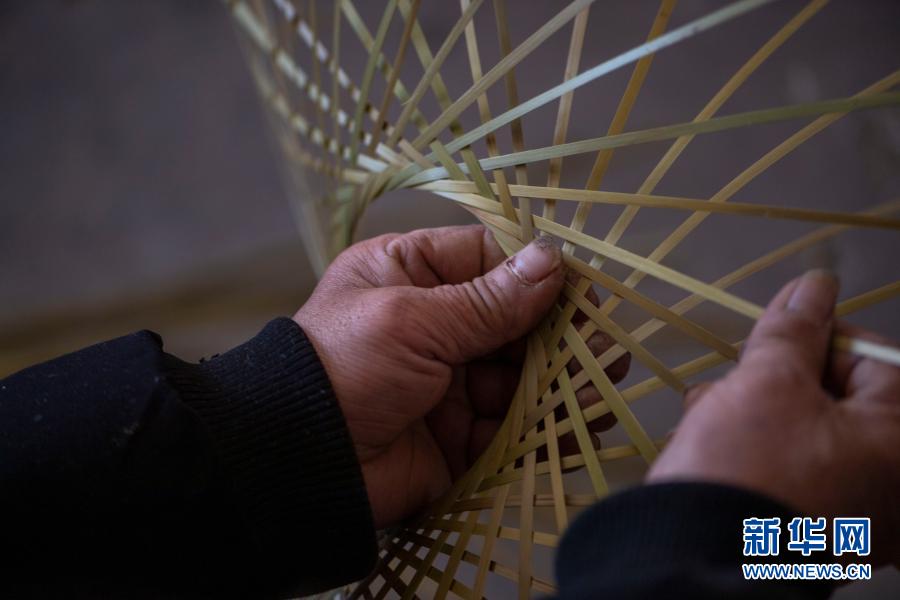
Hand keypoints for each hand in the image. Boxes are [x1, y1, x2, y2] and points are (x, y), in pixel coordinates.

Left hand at [295, 225, 627, 527]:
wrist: (299, 465)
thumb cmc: (343, 369)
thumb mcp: (412, 320)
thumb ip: (487, 300)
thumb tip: (551, 260)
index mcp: (409, 276)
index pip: (488, 260)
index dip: (538, 274)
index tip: (587, 291)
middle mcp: (432, 325)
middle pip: (513, 322)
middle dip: (558, 337)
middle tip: (606, 349)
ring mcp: (447, 384)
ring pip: (519, 377)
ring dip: (559, 384)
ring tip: (598, 390)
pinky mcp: (457, 437)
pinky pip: (510, 428)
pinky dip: (543, 429)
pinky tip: (577, 427)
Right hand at [648, 270, 899, 560]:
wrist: (690, 557)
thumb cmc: (746, 467)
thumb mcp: (767, 382)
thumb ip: (793, 330)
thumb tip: (813, 285)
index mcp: (895, 444)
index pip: (873, 359)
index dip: (820, 336)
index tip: (775, 336)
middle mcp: (883, 484)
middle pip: (833, 397)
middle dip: (774, 379)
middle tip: (737, 384)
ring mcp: (843, 513)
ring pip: (798, 431)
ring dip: (749, 411)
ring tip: (709, 417)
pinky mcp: (800, 530)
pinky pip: (782, 469)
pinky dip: (748, 450)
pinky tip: (708, 446)